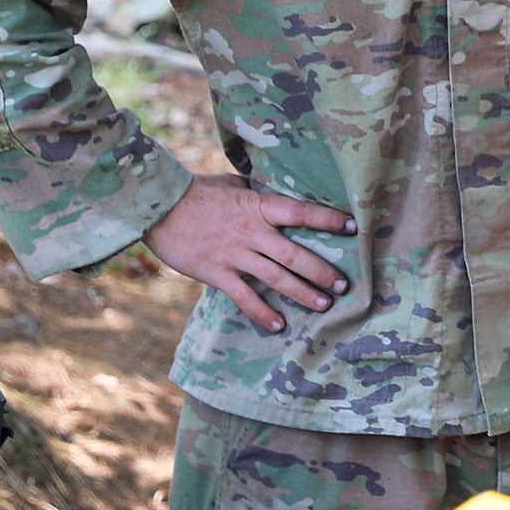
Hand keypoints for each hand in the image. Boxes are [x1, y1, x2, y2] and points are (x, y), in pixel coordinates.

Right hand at [143, 174, 356, 334]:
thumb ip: (257, 193)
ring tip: (323, 305)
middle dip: (323, 271)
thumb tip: (278, 191)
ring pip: (277, 278)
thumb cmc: (197, 193)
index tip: (352, 228)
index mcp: (258, 206)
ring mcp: (234, 254)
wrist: (156, 208)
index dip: (328, 220)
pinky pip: (244, 297)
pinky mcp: (216, 273)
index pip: (301, 212)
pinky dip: (262, 313)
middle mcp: (252, 232)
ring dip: (303, 293)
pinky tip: (279, 325)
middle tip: (343, 285)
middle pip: (296, 254)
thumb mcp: (232, 185)